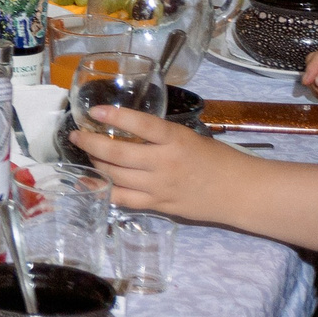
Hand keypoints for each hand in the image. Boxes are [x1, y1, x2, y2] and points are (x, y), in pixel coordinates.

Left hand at [70, 102, 259, 216]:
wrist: (240, 192)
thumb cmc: (218, 159)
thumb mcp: (190, 137)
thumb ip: (160, 135)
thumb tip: (125, 128)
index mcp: (176, 140)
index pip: (143, 125)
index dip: (116, 117)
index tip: (95, 111)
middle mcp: (165, 163)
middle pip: (118, 153)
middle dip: (90, 143)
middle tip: (77, 135)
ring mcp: (159, 186)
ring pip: (115, 175)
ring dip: (94, 163)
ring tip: (85, 153)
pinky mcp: (158, 205)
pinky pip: (123, 199)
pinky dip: (101, 190)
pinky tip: (86, 182)